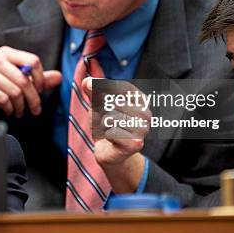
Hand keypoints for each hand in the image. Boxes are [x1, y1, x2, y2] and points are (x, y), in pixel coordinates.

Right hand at [0, 46, 61, 118]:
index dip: (40, 78)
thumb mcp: (18, 82)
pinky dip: (9, 109)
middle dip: (33, 99)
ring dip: (21, 106)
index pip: (32, 61)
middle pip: (24, 79)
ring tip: (19, 111)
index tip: (39, 90)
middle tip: (35, 109)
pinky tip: (9, 111)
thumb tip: (59, 77)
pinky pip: (3, 99)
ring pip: (15, 91)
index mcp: (6, 53)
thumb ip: (38, 79)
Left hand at [84, 77, 150, 192]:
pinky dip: (106, 135)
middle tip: (106, 120)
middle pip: (112, 102)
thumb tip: (87, 81)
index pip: (119, 86)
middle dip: (101, 111)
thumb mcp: (97, 102)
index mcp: (140, 99)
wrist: (110, 151)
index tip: (98, 97)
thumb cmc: (106, 123)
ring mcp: (143, 129)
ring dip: (102, 124)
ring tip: (108, 130)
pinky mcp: (136, 143)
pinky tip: (111, 139)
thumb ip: (92, 89)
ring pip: (110, 118)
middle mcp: (146, 113)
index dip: (103, 91)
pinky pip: (111, 132)